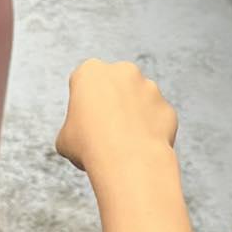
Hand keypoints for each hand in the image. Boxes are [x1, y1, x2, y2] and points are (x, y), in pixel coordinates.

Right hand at [55, 60, 177, 174]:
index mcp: (90, 72)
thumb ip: (74, 128)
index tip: (84, 122)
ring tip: (123, 144)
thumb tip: (81, 137)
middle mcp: (123, 71)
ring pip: (139, 101)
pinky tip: (140, 149)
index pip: (84, 83)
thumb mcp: (65, 139)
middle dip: (112, 103)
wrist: (127, 161)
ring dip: (133, 116)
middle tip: (104, 132)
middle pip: (116, 86)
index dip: (83, 104)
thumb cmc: (90, 147)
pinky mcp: (167, 108)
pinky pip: (156, 119)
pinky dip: (150, 131)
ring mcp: (150, 88)